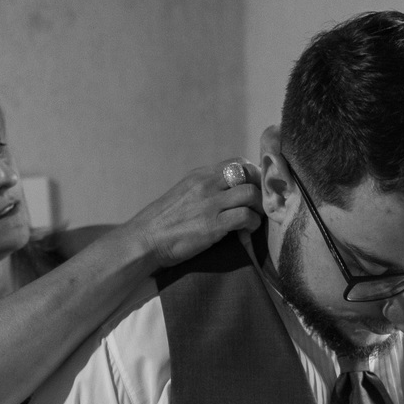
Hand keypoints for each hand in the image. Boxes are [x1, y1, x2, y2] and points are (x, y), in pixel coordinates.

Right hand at [120, 159, 262, 266]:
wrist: (143, 241)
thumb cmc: (162, 224)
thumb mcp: (183, 195)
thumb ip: (204, 190)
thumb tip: (227, 195)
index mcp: (199, 175)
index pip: (237, 163)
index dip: (252, 176)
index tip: (254, 191)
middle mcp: (205, 184)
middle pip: (248, 174)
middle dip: (260, 191)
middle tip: (258, 207)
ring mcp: (209, 203)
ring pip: (251, 194)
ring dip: (258, 208)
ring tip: (253, 220)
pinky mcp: (212, 224)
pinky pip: (246, 216)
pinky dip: (252, 224)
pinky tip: (246, 232)